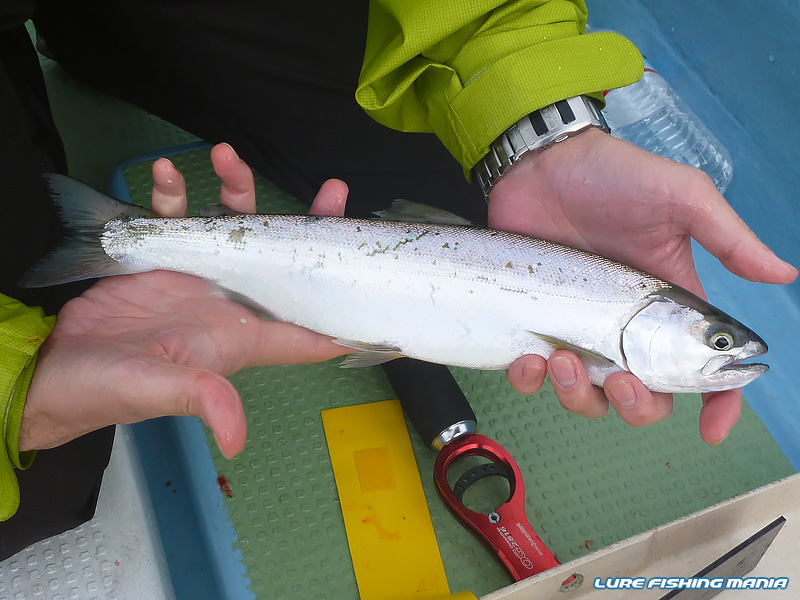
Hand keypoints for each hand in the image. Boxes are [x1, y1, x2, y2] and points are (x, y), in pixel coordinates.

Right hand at [19, 143, 348, 457]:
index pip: (306, 331)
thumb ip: (199, 397)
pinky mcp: (162, 260)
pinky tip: (165, 169)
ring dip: (235, 190)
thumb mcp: (156, 390)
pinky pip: (176, 217)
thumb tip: (236, 437)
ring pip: (233, 226)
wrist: (56, 372)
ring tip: (226, 154)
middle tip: (334, 191)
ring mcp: (197, 278)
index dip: (343, 316)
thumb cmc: (109, 391)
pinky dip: (173, 192)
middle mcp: (229, 306)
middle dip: (310, 227)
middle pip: (284, 261)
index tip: (378, 283)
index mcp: (242, 339)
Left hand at [496, 129, 796, 443]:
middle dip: (636, 406)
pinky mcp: (535, 324)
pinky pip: (532, 377)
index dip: (715, 405)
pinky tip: (529, 357)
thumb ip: (729, 238)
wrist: (541, 163)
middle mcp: (625, 328)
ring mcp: (578, 329)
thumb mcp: (680, 198)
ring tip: (562, 360)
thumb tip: (786, 274)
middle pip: (644, 398)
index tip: (713, 431)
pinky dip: (529, 380)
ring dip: (578, 395)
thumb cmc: (613, 176)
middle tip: (620, 379)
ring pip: (587, 397)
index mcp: (667, 307)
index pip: (700, 370)